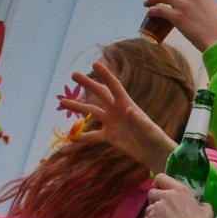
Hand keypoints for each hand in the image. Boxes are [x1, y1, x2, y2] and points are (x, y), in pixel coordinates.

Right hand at [61, 60, 176, 172]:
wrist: (154, 153)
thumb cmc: (155, 138)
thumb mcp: (149, 129)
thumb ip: (139, 120)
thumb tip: (129, 110)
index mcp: (127, 104)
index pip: (114, 86)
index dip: (105, 75)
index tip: (95, 64)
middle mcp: (117, 111)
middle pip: (99, 94)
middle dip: (87, 84)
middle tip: (73, 75)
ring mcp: (111, 123)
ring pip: (91, 113)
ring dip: (77, 107)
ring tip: (61, 102)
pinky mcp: (109, 137)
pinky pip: (93, 136)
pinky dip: (83, 137)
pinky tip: (71, 138)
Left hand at [146, 175, 213, 217]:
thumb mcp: (206, 210)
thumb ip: (201, 204)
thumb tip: (201, 205)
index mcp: (180, 189)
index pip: (161, 178)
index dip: (158, 183)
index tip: (159, 189)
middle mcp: (167, 195)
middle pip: (151, 192)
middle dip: (153, 199)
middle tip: (160, 207)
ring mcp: (158, 207)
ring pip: (148, 208)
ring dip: (152, 213)